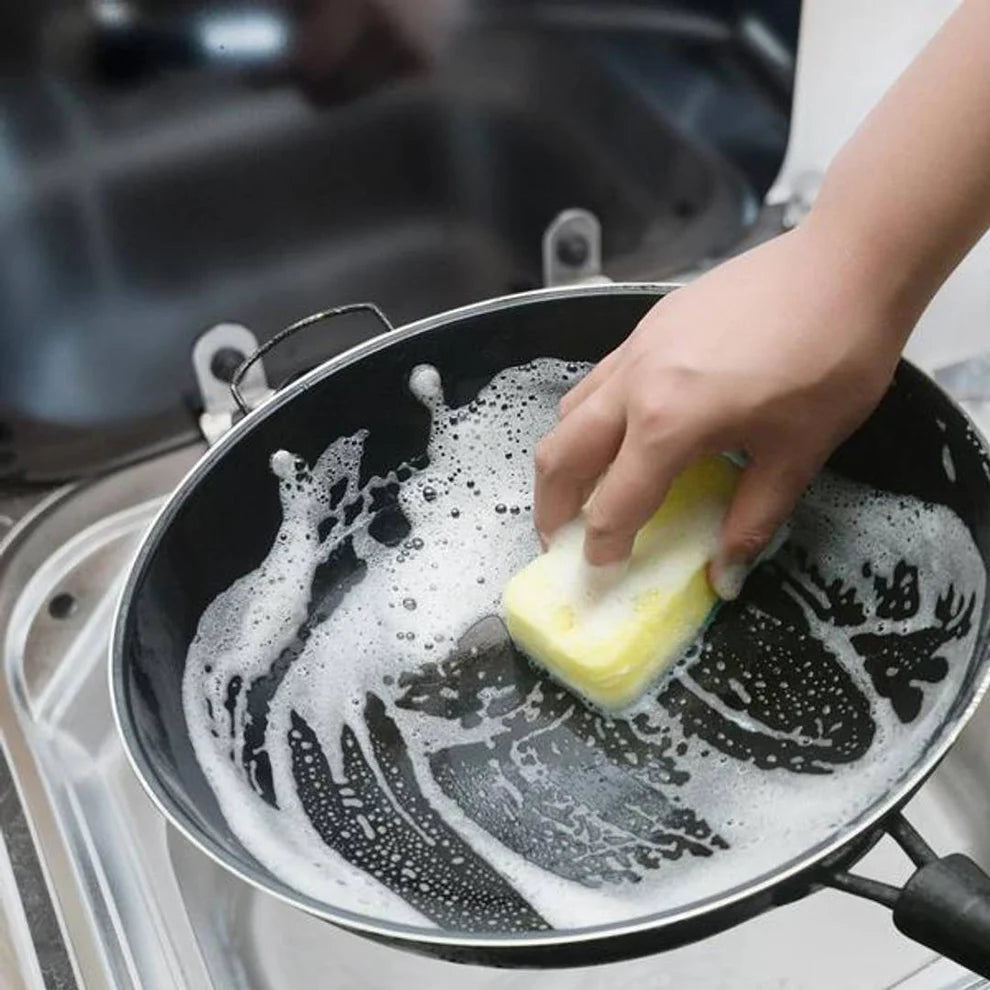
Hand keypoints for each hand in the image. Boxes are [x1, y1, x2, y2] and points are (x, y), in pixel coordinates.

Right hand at [533, 224, 914, 597]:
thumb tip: (726, 575)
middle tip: (562, 540)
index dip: (603, 547)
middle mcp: (634, 385)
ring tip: (583, 489)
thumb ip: (753, 519)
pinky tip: (620, 430)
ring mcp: (635, 348)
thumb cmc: (832, 358)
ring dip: (563, 460)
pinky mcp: (647, 326)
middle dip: (551, 508)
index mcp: (668, 423)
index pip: (613, 503)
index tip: (601, 573)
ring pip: (569, 413)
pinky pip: (596, 380)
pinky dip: (588, 418)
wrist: (845, 264)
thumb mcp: (798, 454)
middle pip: (559, 455)